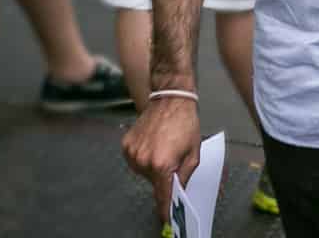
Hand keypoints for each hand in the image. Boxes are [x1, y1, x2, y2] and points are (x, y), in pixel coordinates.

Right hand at [122, 98, 201, 218]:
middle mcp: (144, 161)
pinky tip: (153, 142)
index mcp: (162, 164)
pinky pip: (135, 160)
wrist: (171, 100)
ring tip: (163, 146)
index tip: (166, 219)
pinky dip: (143, 156)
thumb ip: (184, 176)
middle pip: (153, 182)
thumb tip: (178, 191)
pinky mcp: (126, 145)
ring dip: (152, 166)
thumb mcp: (193, 153)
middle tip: (171, 158)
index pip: (162, 195)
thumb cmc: (185, 123)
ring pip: (143, 172)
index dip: (165, 209)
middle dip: (163, 176)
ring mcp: (132, 153)